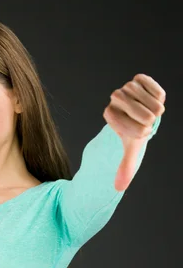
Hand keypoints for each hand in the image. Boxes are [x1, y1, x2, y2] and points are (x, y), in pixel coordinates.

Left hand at [103, 74, 165, 191]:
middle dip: (147, 121)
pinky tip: (154, 99)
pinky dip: (157, 94)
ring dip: (153, 108)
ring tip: (150, 111)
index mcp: (109, 115)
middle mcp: (115, 99)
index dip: (140, 131)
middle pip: (140, 112)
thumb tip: (118, 188)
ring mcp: (126, 88)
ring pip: (146, 98)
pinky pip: (152, 87)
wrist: (140, 115)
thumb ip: (125, 167)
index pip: (130, 125)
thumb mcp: (131, 150)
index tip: (138, 130)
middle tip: (147, 122)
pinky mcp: (138, 79)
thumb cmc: (134, 133)